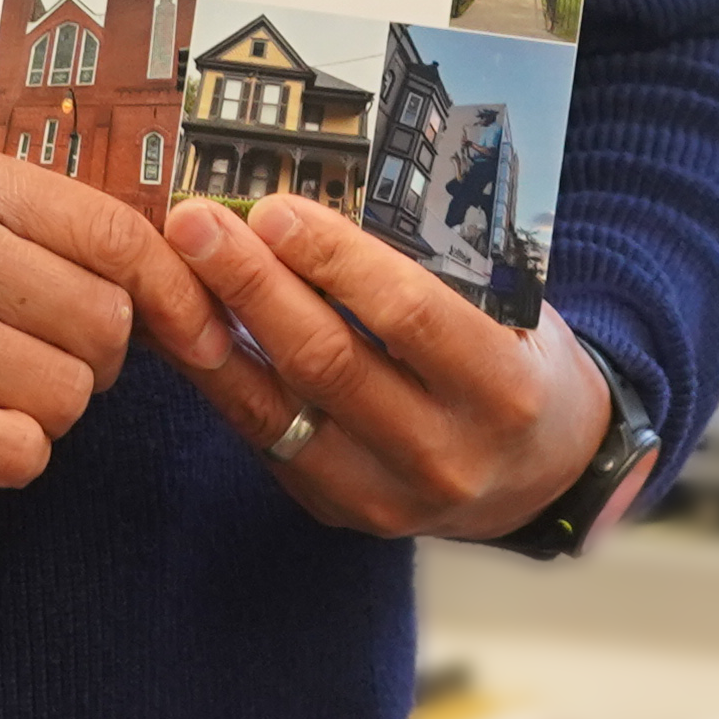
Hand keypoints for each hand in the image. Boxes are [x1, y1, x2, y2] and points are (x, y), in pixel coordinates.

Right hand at [0, 145, 246, 498]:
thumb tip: (161, 259)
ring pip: (71, 397)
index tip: (197, 328)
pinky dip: (5, 457)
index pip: (118, 232)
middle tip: (29, 360)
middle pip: (108, 324)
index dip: (176, 290)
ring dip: (42, 412)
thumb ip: (24, 218)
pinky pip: (23, 455)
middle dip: (92, 360)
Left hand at [160, 193, 624, 541]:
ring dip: (217, 330)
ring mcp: (387, 495)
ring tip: (176, 266)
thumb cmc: (520, 365)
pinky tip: (188, 326)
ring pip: (280, 407)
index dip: (334, 260)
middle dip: (252, 284)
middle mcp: (445, 454)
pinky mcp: (340, 509)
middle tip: (196, 224)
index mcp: (501, 390)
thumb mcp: (511, 312)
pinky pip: (264, 436)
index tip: (276, 209)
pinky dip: (221, 376)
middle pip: (328, 361)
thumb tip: (321, 209)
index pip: (407, 315)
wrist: (541, 475)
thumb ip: (433, 273)